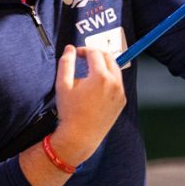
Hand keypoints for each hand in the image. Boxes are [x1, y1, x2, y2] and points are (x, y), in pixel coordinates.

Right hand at [50, 45, 125, 165]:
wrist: (80, 137)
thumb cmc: (69, 112)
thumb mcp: (62, 85)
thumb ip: (66, 63)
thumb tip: (70, 48)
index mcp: (100, 77)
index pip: (95, 53)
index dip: (84, 50)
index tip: (76, 53)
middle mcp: (114, 83)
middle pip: (109, 57)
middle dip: (96, 54)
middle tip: (84, 57)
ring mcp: (120, 93)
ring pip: (115, 69)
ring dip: (103, 65)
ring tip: (88, 72)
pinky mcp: (121, 101)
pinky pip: (117, 83)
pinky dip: (108, 79)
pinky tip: (95, 87)